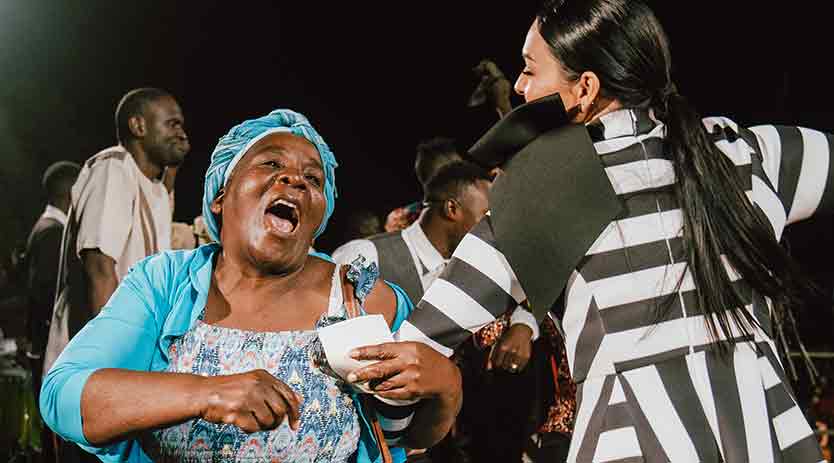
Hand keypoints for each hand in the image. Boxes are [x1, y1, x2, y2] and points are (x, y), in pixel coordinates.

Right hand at [197, 369, 301, 432]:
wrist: (202, 393)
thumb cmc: (229, 389)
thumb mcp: (254, 382)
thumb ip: (275, 389)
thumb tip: (299, 399)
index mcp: (263, 376)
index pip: (289, 395)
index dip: (295, 412)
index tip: (295, 423)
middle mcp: (257, 385)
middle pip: (281, 410)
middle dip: (277, 421)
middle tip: (269, 424)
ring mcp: (247, 397)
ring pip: (268, 421)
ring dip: (262, 426)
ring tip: (253, 421)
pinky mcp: (236, 411)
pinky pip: (253, 428)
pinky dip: (249, 429)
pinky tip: (242, 423)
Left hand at [347, 342, 461, 402]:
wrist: (447, 378)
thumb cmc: (428, 359)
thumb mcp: (415, 347)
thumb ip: (397, 349)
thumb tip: (373, 352)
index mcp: (408, 348)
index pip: (382, 349)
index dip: (365, 351)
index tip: (351, 353)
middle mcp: (409, 363)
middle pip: (381, 369)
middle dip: (363, 373)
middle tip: (350, 377)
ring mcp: (411, 378)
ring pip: (385, 383)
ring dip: (371, 385)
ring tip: (362, 385)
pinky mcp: (412, 390)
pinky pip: (392, 393)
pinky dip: (382, 393)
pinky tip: (375, 391)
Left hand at [487, 324, 532, 372]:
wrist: (521, 330)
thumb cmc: (508, 337)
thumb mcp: (498, 343)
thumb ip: (492, 356)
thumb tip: (488, 368)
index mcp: (503, 347)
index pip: (497, 363)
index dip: (497, 363)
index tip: (499, 360)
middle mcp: (512, 351)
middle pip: (504, 366)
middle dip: (503, 364)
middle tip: (506, 358)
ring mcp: (520, 354)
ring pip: (512, 369)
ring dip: (510, 366)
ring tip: (511, 360)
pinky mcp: (526, 357)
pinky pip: (520, 368)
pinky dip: (517, 367)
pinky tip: (516, 360)